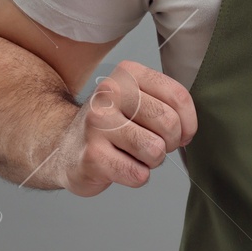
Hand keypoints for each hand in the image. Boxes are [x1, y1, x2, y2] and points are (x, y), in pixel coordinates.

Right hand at [50, 60, 196, 196]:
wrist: (64, 148)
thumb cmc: (111, 127)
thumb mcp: (138, 102)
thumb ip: (168, 106)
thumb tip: (187, 130)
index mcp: (128, 74)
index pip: (177, 97)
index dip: (188, 123)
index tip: (179, 133)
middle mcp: (110, 93)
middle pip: (168, 123)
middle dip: (168, 143)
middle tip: (152, 145)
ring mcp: (97, 124)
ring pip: (154, 150)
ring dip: (152, 161)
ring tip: (134, 154)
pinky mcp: (92, 155)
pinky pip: (138, 174)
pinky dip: (137, 176)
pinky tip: (120, 166)